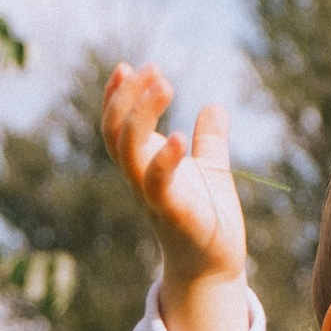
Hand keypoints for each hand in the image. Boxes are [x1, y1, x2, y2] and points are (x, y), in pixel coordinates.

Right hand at [101, 63, 250, 330]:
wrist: (216, 265)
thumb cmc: (208, 218)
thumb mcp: (211, 170)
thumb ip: (209, 140)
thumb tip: (213, 107)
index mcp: (144, 165)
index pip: (117, 125)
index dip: (117, 96)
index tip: (128, 65)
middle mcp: (140, 178)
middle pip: (115, 132)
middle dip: (127, 97)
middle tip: (154, 70)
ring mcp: (152, 195)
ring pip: (129, 151)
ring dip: (140, 115)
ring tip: (164, 85)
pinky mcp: (172, 212)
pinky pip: (157, 183)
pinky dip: (165, 158)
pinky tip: (180, 135)